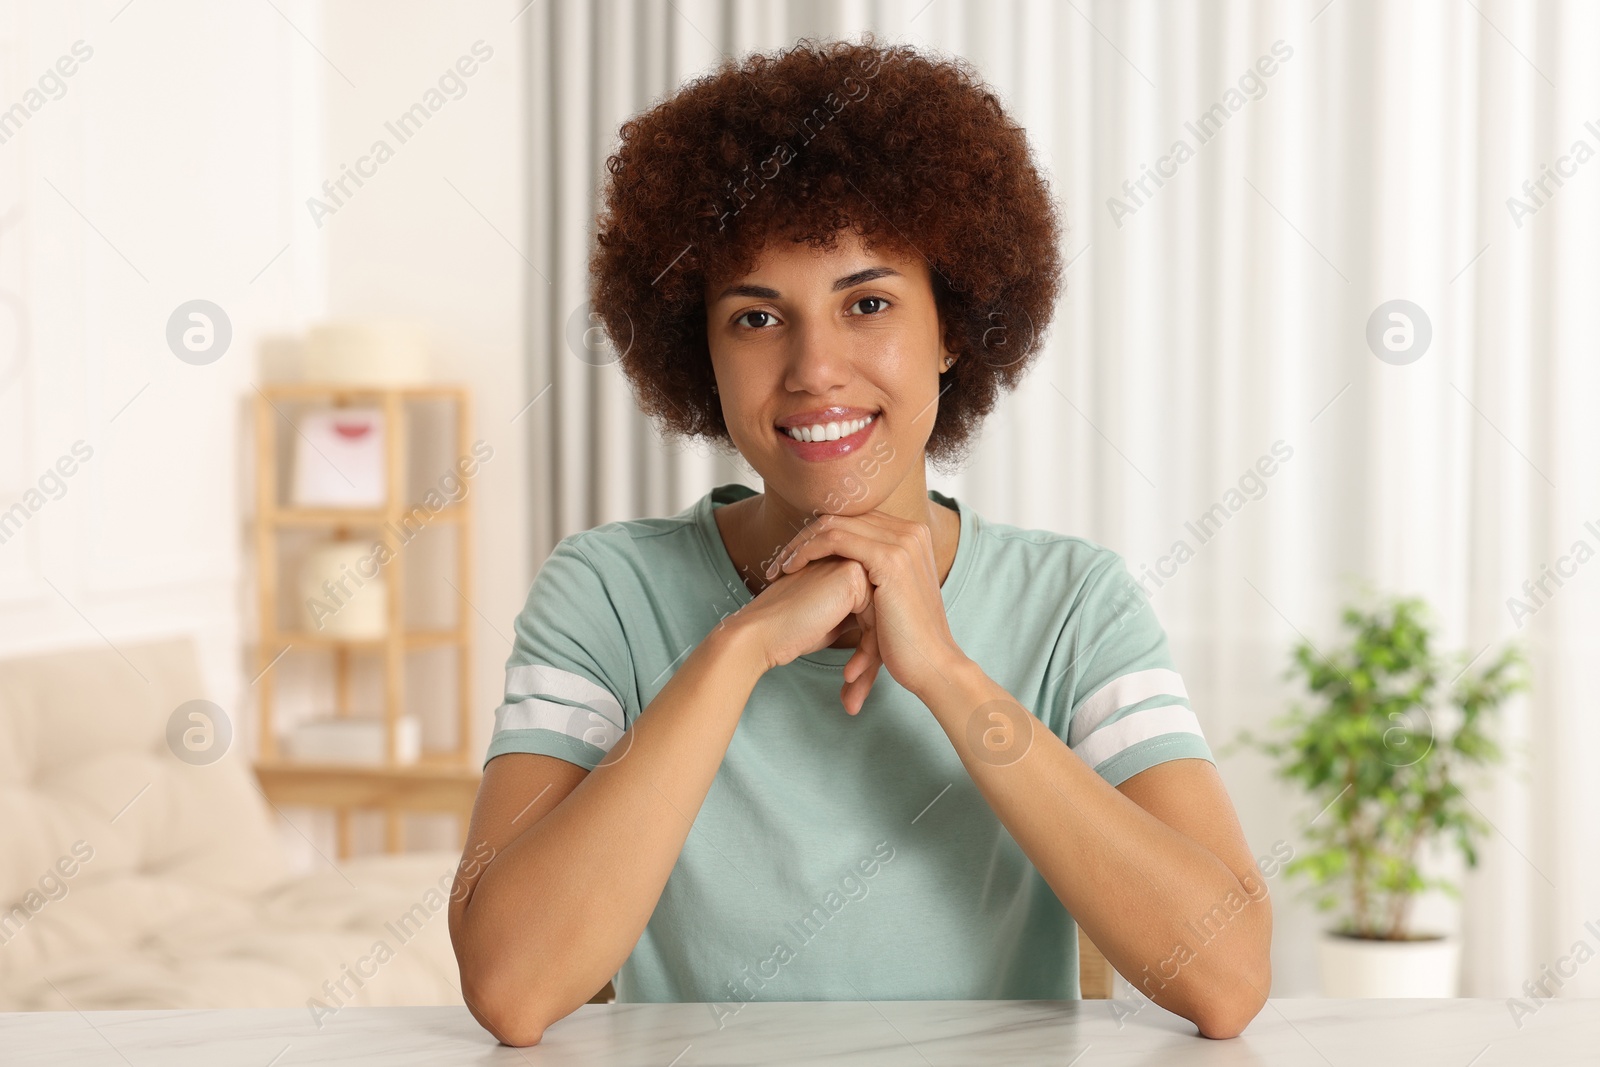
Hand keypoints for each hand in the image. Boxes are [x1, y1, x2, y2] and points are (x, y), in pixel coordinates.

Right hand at [730, 556, 876, 709]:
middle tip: (855, 692)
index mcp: (847, 572)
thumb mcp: (833, 622)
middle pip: (881, 616)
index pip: (875, 613)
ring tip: (852, 691)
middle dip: (871, 658)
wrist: (761, 632)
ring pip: (882, 619)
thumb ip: (859, 617)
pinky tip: (848, 676)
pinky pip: (877, 620)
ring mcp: (853, 565)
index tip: (855, 679)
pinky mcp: (852, 576)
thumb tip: (883, 635)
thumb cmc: (790, 631)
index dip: (868, 650)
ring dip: (870, 661)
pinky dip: (867, 654)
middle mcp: (852, 562)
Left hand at [763, 509, 965, 708]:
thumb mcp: (889, 598)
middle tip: (778, 562)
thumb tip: (844, 567)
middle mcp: (910, 531)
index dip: (818, 536)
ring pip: (833, 524)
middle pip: (841, 517)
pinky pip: (834, 539)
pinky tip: (790, 569)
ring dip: (799, 544)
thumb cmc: (907, 640)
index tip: (792, 559)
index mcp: (910, 536)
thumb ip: (871, 576)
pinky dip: (807, 551)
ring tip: (779, 569)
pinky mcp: (890, 557)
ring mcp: (903, 541)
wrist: (932, 665)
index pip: (853, 520)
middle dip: (804, 538)